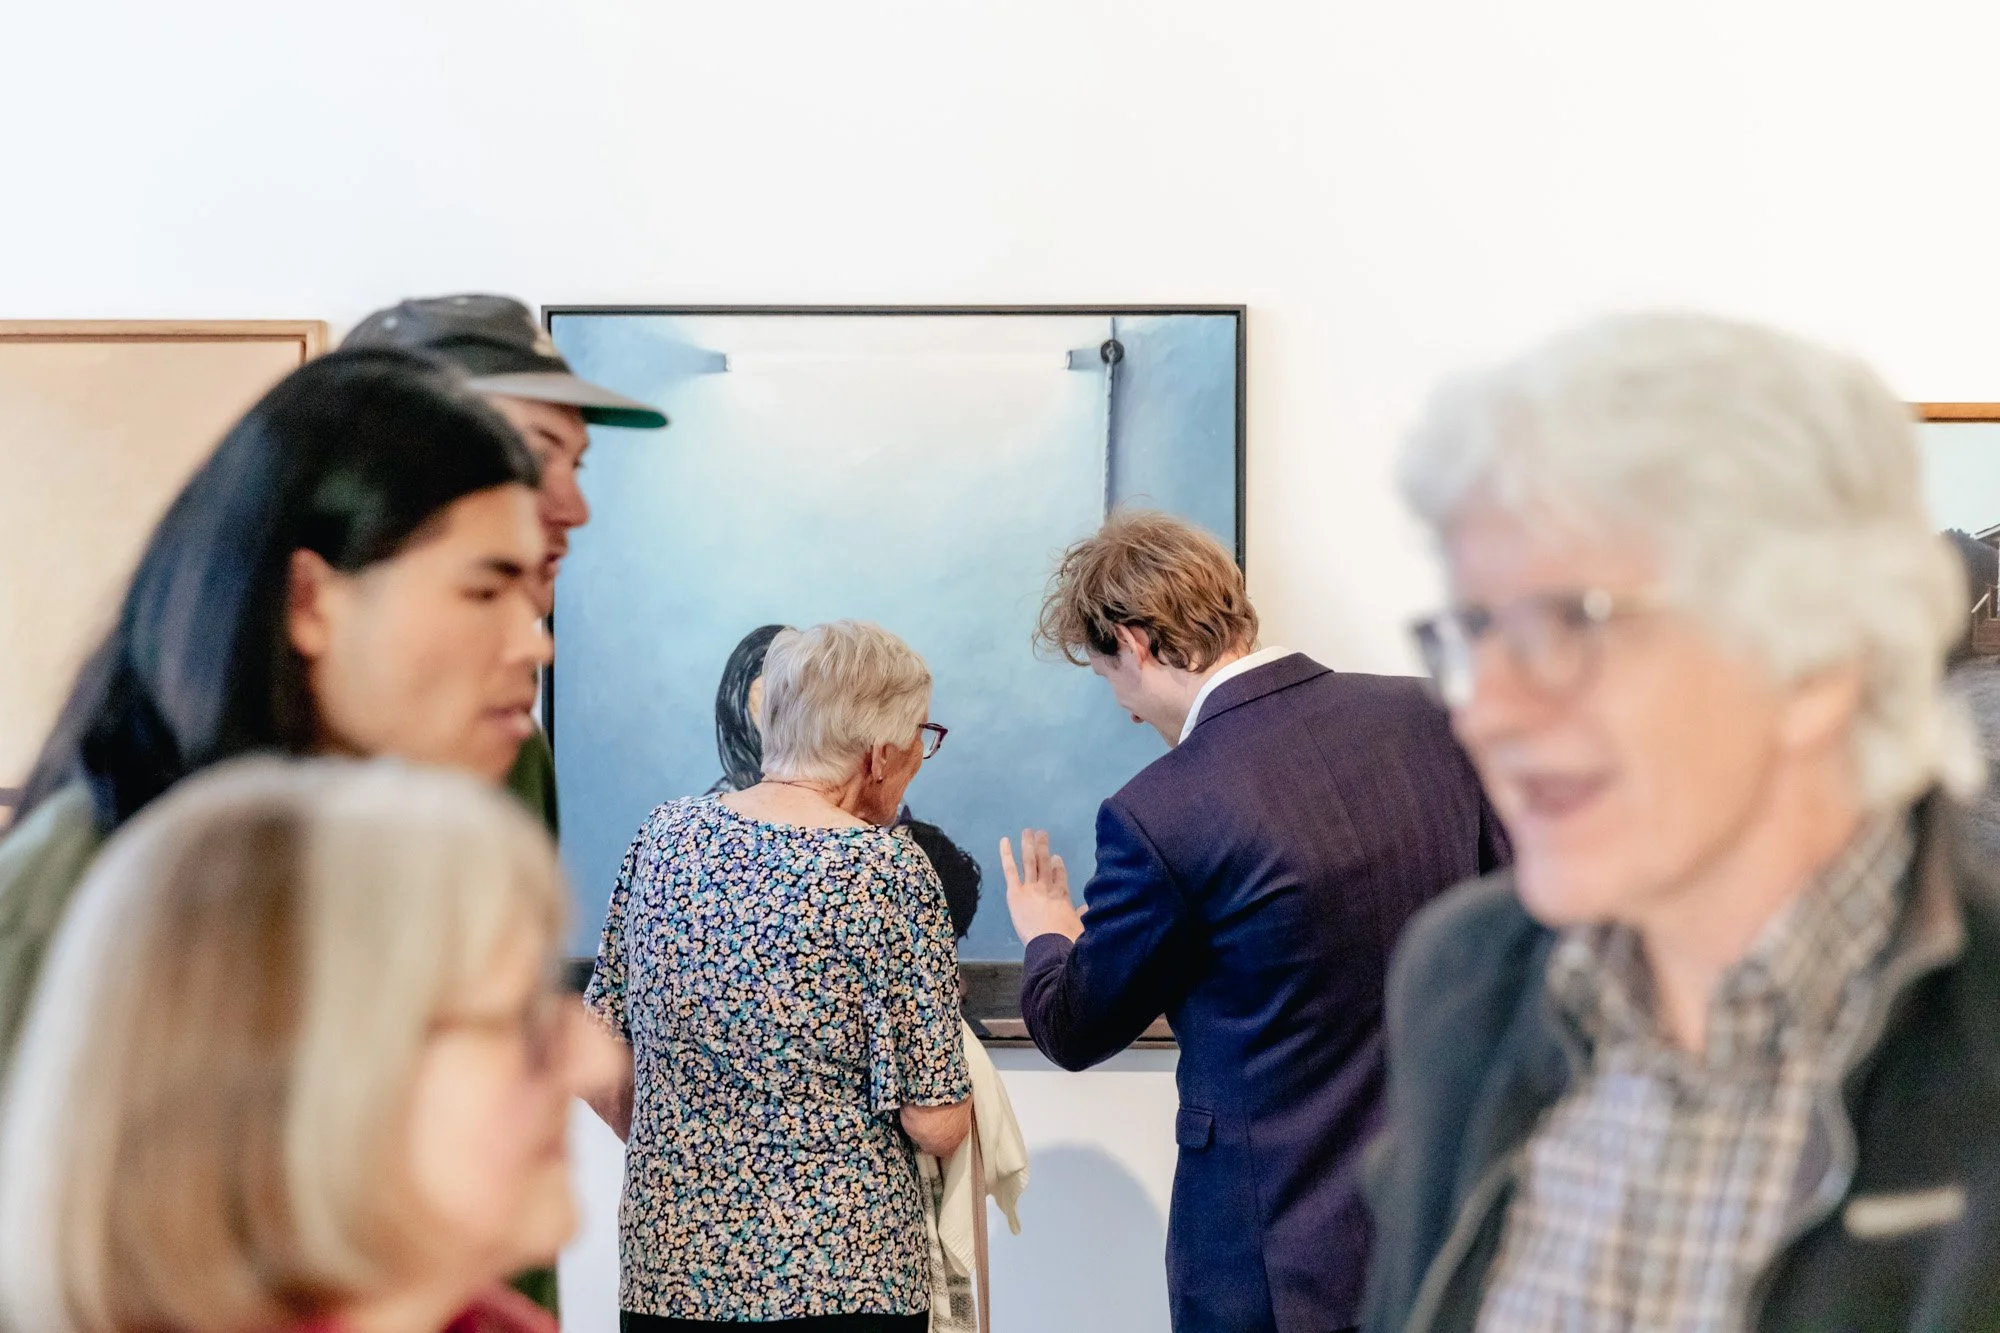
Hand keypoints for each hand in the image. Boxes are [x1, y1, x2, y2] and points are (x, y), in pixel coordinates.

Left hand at [1001, 829, 1083, 943]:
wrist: (1052, 943)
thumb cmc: (1067, 939)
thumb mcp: (1080, 927)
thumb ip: (1081, 916)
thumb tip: (1086, 909)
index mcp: (1062, 895)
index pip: (1059, 876)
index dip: (1057, 866)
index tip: (1056, 858)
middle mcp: (1047, 887)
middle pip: (1045, 863)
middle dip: (1043, 848)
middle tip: (1042, 834)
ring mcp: (1031, 887)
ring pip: (1030, 861)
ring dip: (1029, 845)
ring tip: (1027, 831)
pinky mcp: (1016, 892)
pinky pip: (1010, 870)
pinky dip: (1006, 854)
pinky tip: (1005, 841)